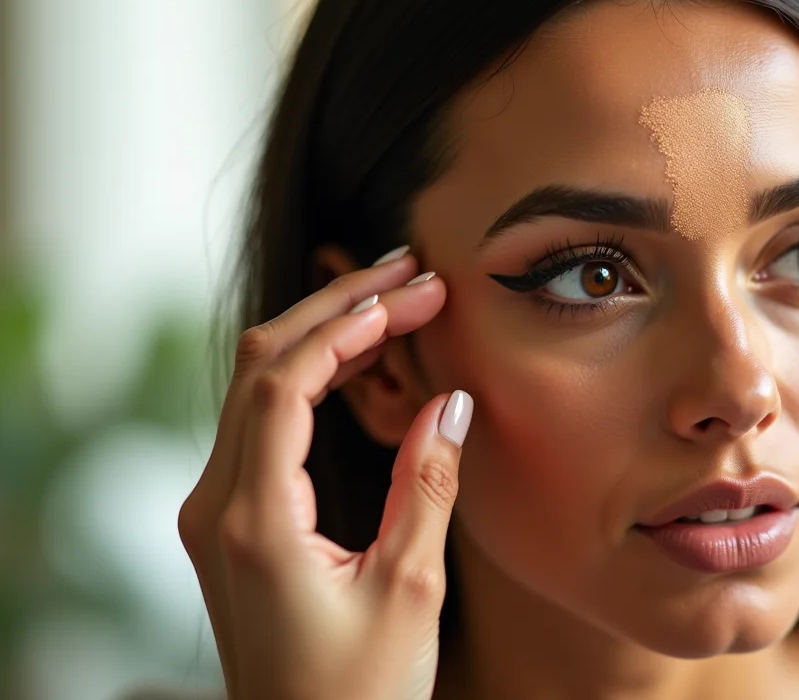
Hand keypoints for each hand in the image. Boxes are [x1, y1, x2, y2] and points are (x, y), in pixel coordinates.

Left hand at [178, 252, 472, 699]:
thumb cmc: (356, 693)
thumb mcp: (410, 590)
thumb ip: (429, 486)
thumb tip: (450, 403)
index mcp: (254, 522)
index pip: (287, 382)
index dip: (353, 323)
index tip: (417, 293)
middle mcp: (217, 506)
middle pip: (261, 365)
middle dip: (337, 307)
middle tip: (410, 273)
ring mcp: (214, 512)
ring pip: (255, 386)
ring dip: (321, 335)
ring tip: (394, 301)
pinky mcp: (229, 521)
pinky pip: (260, 420)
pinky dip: (309, 376)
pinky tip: (357, 360)